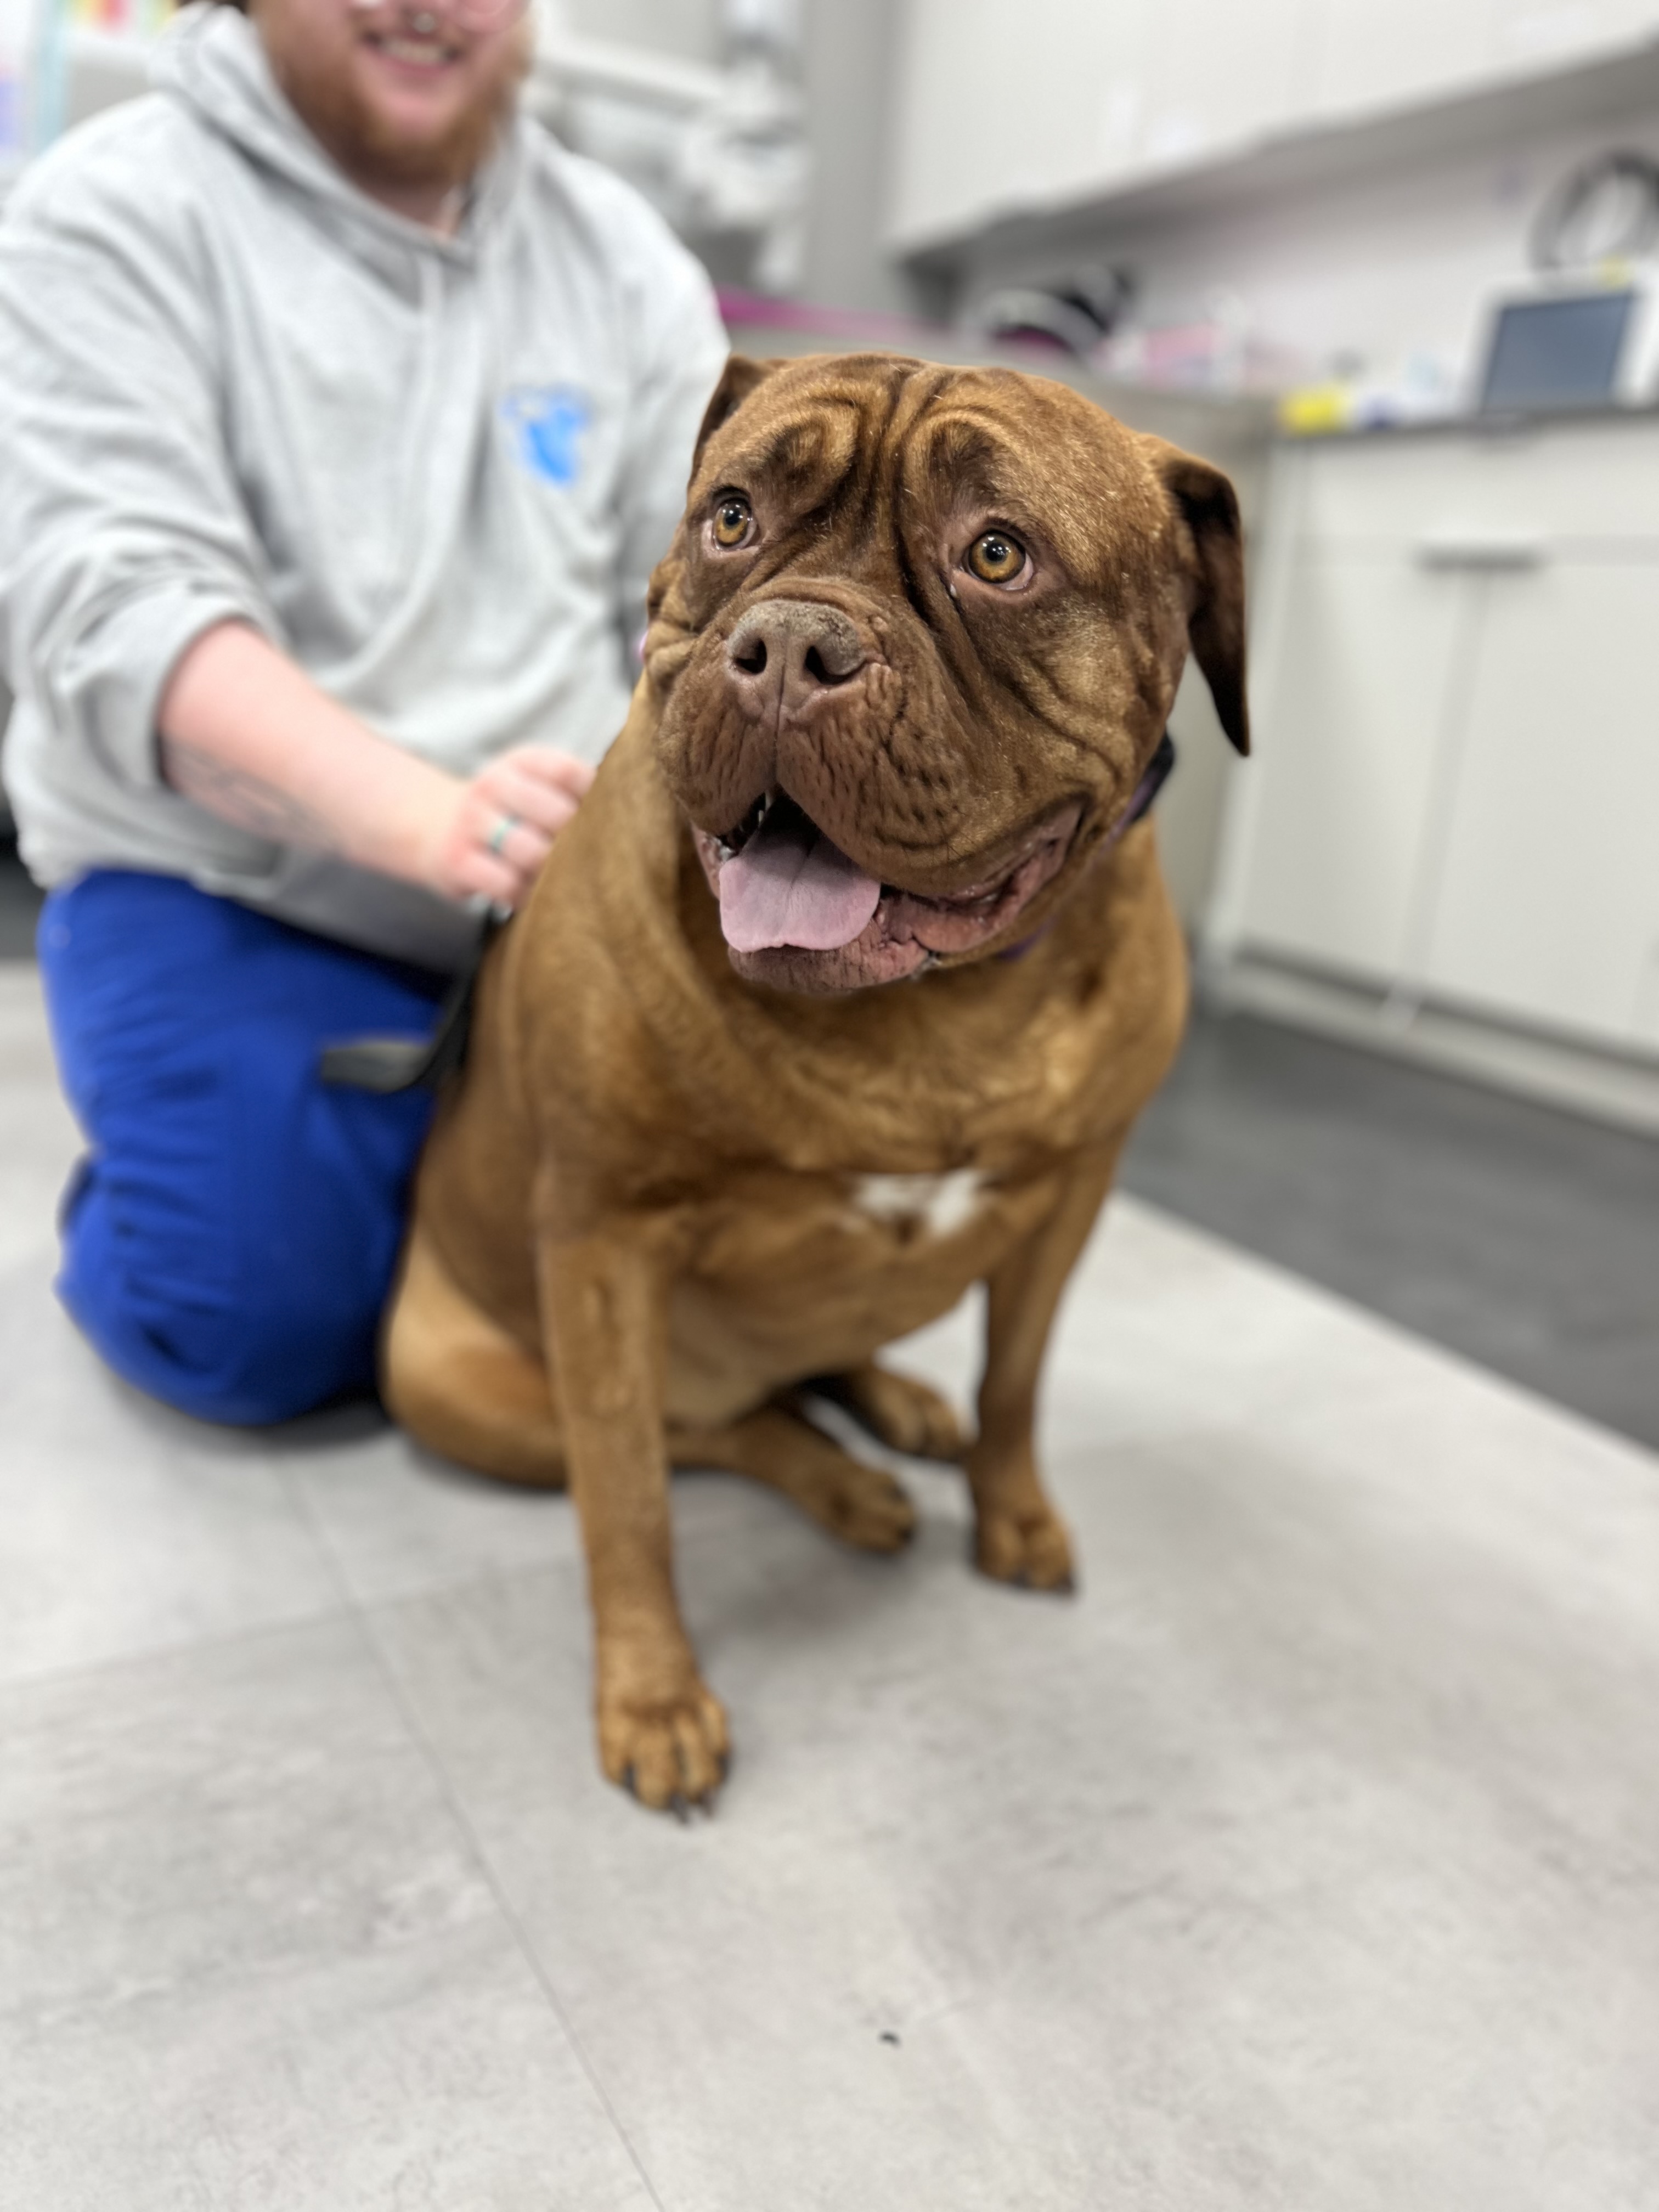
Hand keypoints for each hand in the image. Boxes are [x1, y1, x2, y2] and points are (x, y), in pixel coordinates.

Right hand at [422, 745, 595, 907]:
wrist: (435, 825)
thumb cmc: (507, 812)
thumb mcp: (532, 784)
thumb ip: (573, 792)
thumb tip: (626, 813)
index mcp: (520, 762)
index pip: (568, 772)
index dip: (593, 800)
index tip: (603, 822)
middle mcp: (493, 784)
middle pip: (557, 815)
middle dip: (578, 843)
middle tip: (587, 861)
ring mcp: (471, 821)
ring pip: (532, 852)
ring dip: (552, 872)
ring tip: (559, 879)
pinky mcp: (456, 861)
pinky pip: (506, 884)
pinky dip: (525, 895)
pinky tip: (530, 894)